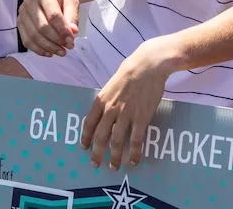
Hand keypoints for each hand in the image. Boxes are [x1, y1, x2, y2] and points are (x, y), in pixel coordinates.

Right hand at [16, 0, 78, 56]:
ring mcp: (22, 12)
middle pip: (42, 27)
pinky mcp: (20, 22)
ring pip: (33, 35)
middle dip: (56, 40)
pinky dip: (38, 49)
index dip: (62, 30)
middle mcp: (29, 2)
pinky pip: (26, 40)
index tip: (72, 40)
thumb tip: (73, 31)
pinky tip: (49, 53)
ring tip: (61, 52)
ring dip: (48, 47)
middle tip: (69, 47)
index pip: (53, 15)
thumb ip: (73, 14)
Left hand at [81, 37, 177, 168]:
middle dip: (97, 153)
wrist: (148, 66)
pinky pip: (135, 140)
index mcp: (101, 100)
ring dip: (114, 157)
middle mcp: (110, 109)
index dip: (85, 137)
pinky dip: (133, 153)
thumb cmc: (130, 73)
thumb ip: (106, 101)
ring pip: (116, 141)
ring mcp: (125, 114)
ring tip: (114, 167)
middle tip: (95, 164)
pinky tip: (133, 161)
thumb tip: (103, 114)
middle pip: (100, 136)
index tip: (84, 148)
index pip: (89, 123)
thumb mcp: (111, 85)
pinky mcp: (141, 117)